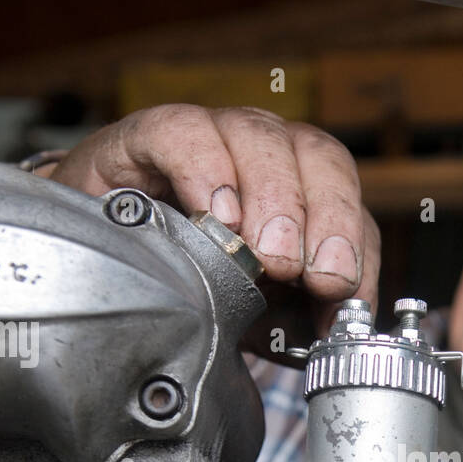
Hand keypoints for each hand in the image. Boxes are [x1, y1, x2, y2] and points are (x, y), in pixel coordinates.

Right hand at [46, 105, 380, 355]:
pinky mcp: (151, 137)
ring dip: (272, 197)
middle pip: (318, 156)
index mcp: (304, 191)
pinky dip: (206, 168)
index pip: (347, 196)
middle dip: (322, 216)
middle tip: (297, 269)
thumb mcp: (261, 312)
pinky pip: (186, 132)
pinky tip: (213, 212)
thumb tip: (339, 330)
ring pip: (261, 138)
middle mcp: (267, 155)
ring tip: (262, 254)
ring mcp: (214, 137)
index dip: (350, 237)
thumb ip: (308, 316)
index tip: (337, 284)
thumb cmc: (195, 282)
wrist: (112, 269)